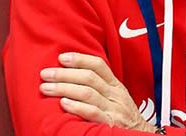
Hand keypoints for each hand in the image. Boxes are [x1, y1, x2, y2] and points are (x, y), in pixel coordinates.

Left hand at [40, 52, 155, 131]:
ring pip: (87, 93)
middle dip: (64, 74)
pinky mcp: (110, 123)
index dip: (80, 59)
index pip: (98, 65)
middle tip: (45, 73)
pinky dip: (77, 107)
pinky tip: (63, 104)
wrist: (140, 134)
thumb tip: (73, 74)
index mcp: (115, 85)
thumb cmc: (123, 116)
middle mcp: (115, 94)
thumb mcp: (116, 97)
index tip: (62, 57)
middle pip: (89, 78)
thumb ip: (100, 86)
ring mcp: (113, 109)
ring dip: (64, 88)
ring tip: (46, 88)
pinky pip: (92, 113)